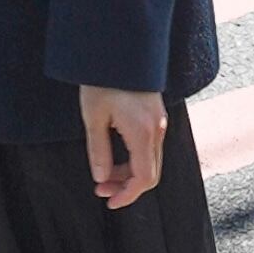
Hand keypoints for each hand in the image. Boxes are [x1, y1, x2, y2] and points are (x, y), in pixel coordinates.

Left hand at [79, 85, 167, 209]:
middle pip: (150, 174)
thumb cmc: (104, 80)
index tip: (110, 202)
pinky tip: (115, 159)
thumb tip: (101, 179)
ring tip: (104, 176)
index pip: (144, 178)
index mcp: (143, 132)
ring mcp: (160, 122)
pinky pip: (150, 148)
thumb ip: (98, 151)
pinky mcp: (156, 116)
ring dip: (129, 174)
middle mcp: (158, 130)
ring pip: (151, 162)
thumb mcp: (94, 117)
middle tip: (101, 191)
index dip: (128, 195)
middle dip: (126, 187)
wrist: (119, 50)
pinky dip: (135, 160)